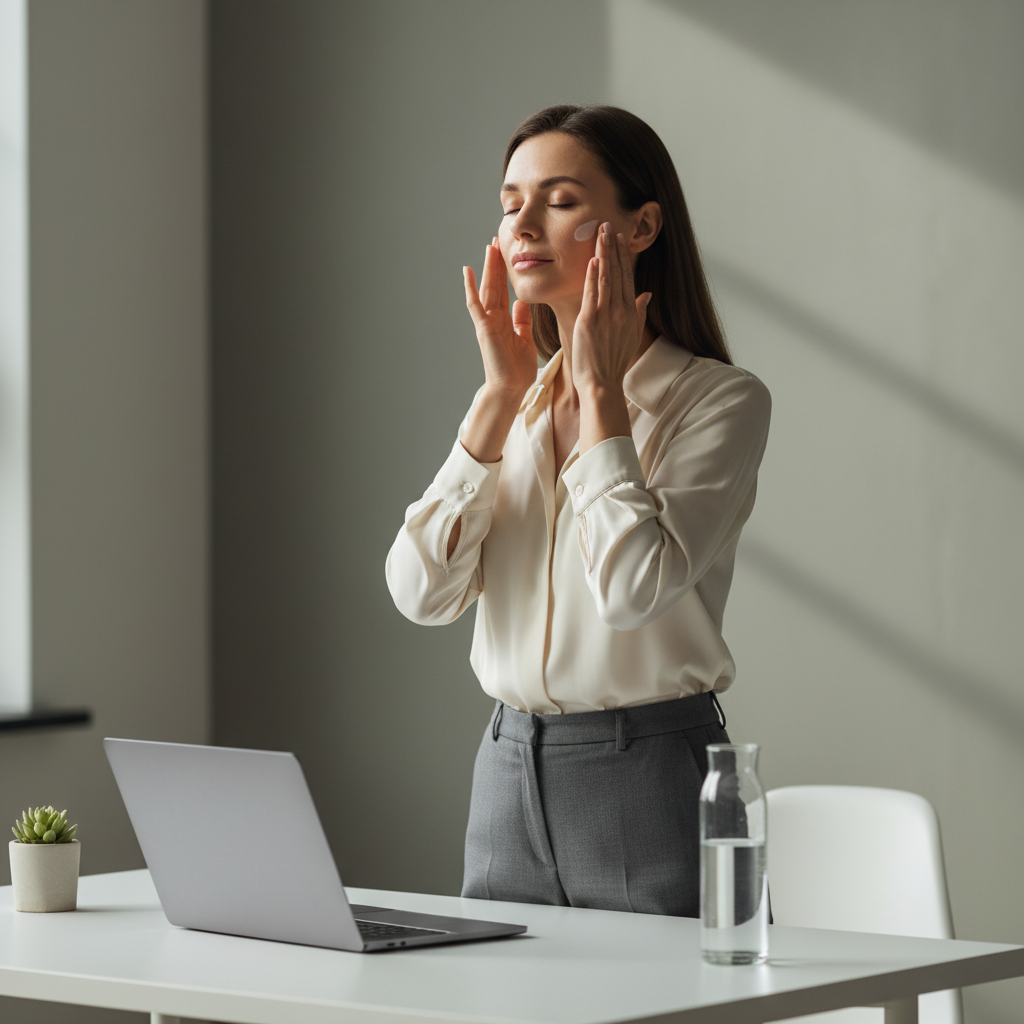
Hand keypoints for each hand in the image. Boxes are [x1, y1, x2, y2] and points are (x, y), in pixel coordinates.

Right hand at [464, 239, 537, 401]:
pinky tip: (468, 271)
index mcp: (504, 320)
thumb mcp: (524, 339)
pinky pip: (475, 304)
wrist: (511, 388)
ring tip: (489, 247)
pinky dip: (471, 288)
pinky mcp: (484, 328)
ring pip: (486, 289)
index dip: (505, 272)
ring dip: (487, 268)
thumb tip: (520, 303)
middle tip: (496, 241)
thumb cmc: (517, 369)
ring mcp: (487, 322)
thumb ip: (522, 321)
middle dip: (496, 263)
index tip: (507, 253)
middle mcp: (493, 318)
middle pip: (494, 285)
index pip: (504, 290)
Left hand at [571, 223, 651, 393]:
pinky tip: (594, 259)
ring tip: (601, 233)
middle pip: (618, 272)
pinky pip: (593, 293)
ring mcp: (606, 315)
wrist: (602, 382)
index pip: (628, 277)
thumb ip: (639, 312)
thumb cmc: (614, 361)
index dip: (623, 256)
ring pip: (606, 278)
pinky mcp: (590, 321)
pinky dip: (594, 276)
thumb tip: (647, 294)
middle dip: (613, 247)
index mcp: (631, 312)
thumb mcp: (632, 335)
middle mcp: (621, 311)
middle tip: (608, 225)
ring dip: (604, 253)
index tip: (619, 238)